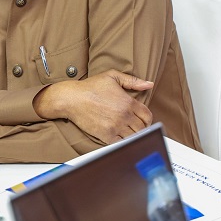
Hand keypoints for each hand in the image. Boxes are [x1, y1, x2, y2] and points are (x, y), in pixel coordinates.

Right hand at [33, 69, 153, 143]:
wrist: (72, 98)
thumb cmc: (90, 87)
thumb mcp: (112, 76)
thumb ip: (132, 80)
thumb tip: (149, 84)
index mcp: (128, 102)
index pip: (147, 116)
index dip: (147, 119)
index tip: (143, 120)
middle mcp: (124, 115)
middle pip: (142, 128)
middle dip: (141, 128)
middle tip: (136, 127)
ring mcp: (115, 127)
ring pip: (134, 137)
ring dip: (133, 135)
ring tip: (129, 132)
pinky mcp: (106, 135)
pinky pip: (122, 143)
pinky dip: (123, 142)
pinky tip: (120, 136)